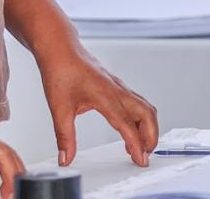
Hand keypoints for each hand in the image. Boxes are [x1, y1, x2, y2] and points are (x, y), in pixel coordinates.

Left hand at [37, 45, 158, 167]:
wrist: (61, 49)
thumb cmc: (60, 72)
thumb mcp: (58, 109)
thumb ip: (64, 137)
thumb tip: (65, 158)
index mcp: (105, 96)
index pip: (127, 123)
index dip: (136, 143)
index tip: (140, 159)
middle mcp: (117, 90)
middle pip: (147, 114)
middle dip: (151, 136)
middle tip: (145, 156)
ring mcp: (119, 87)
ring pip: (145, 107)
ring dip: (148, 127)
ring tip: (142, 146)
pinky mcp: (117, 87)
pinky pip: (138, 103)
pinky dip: (141, 118)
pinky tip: (131, 129)